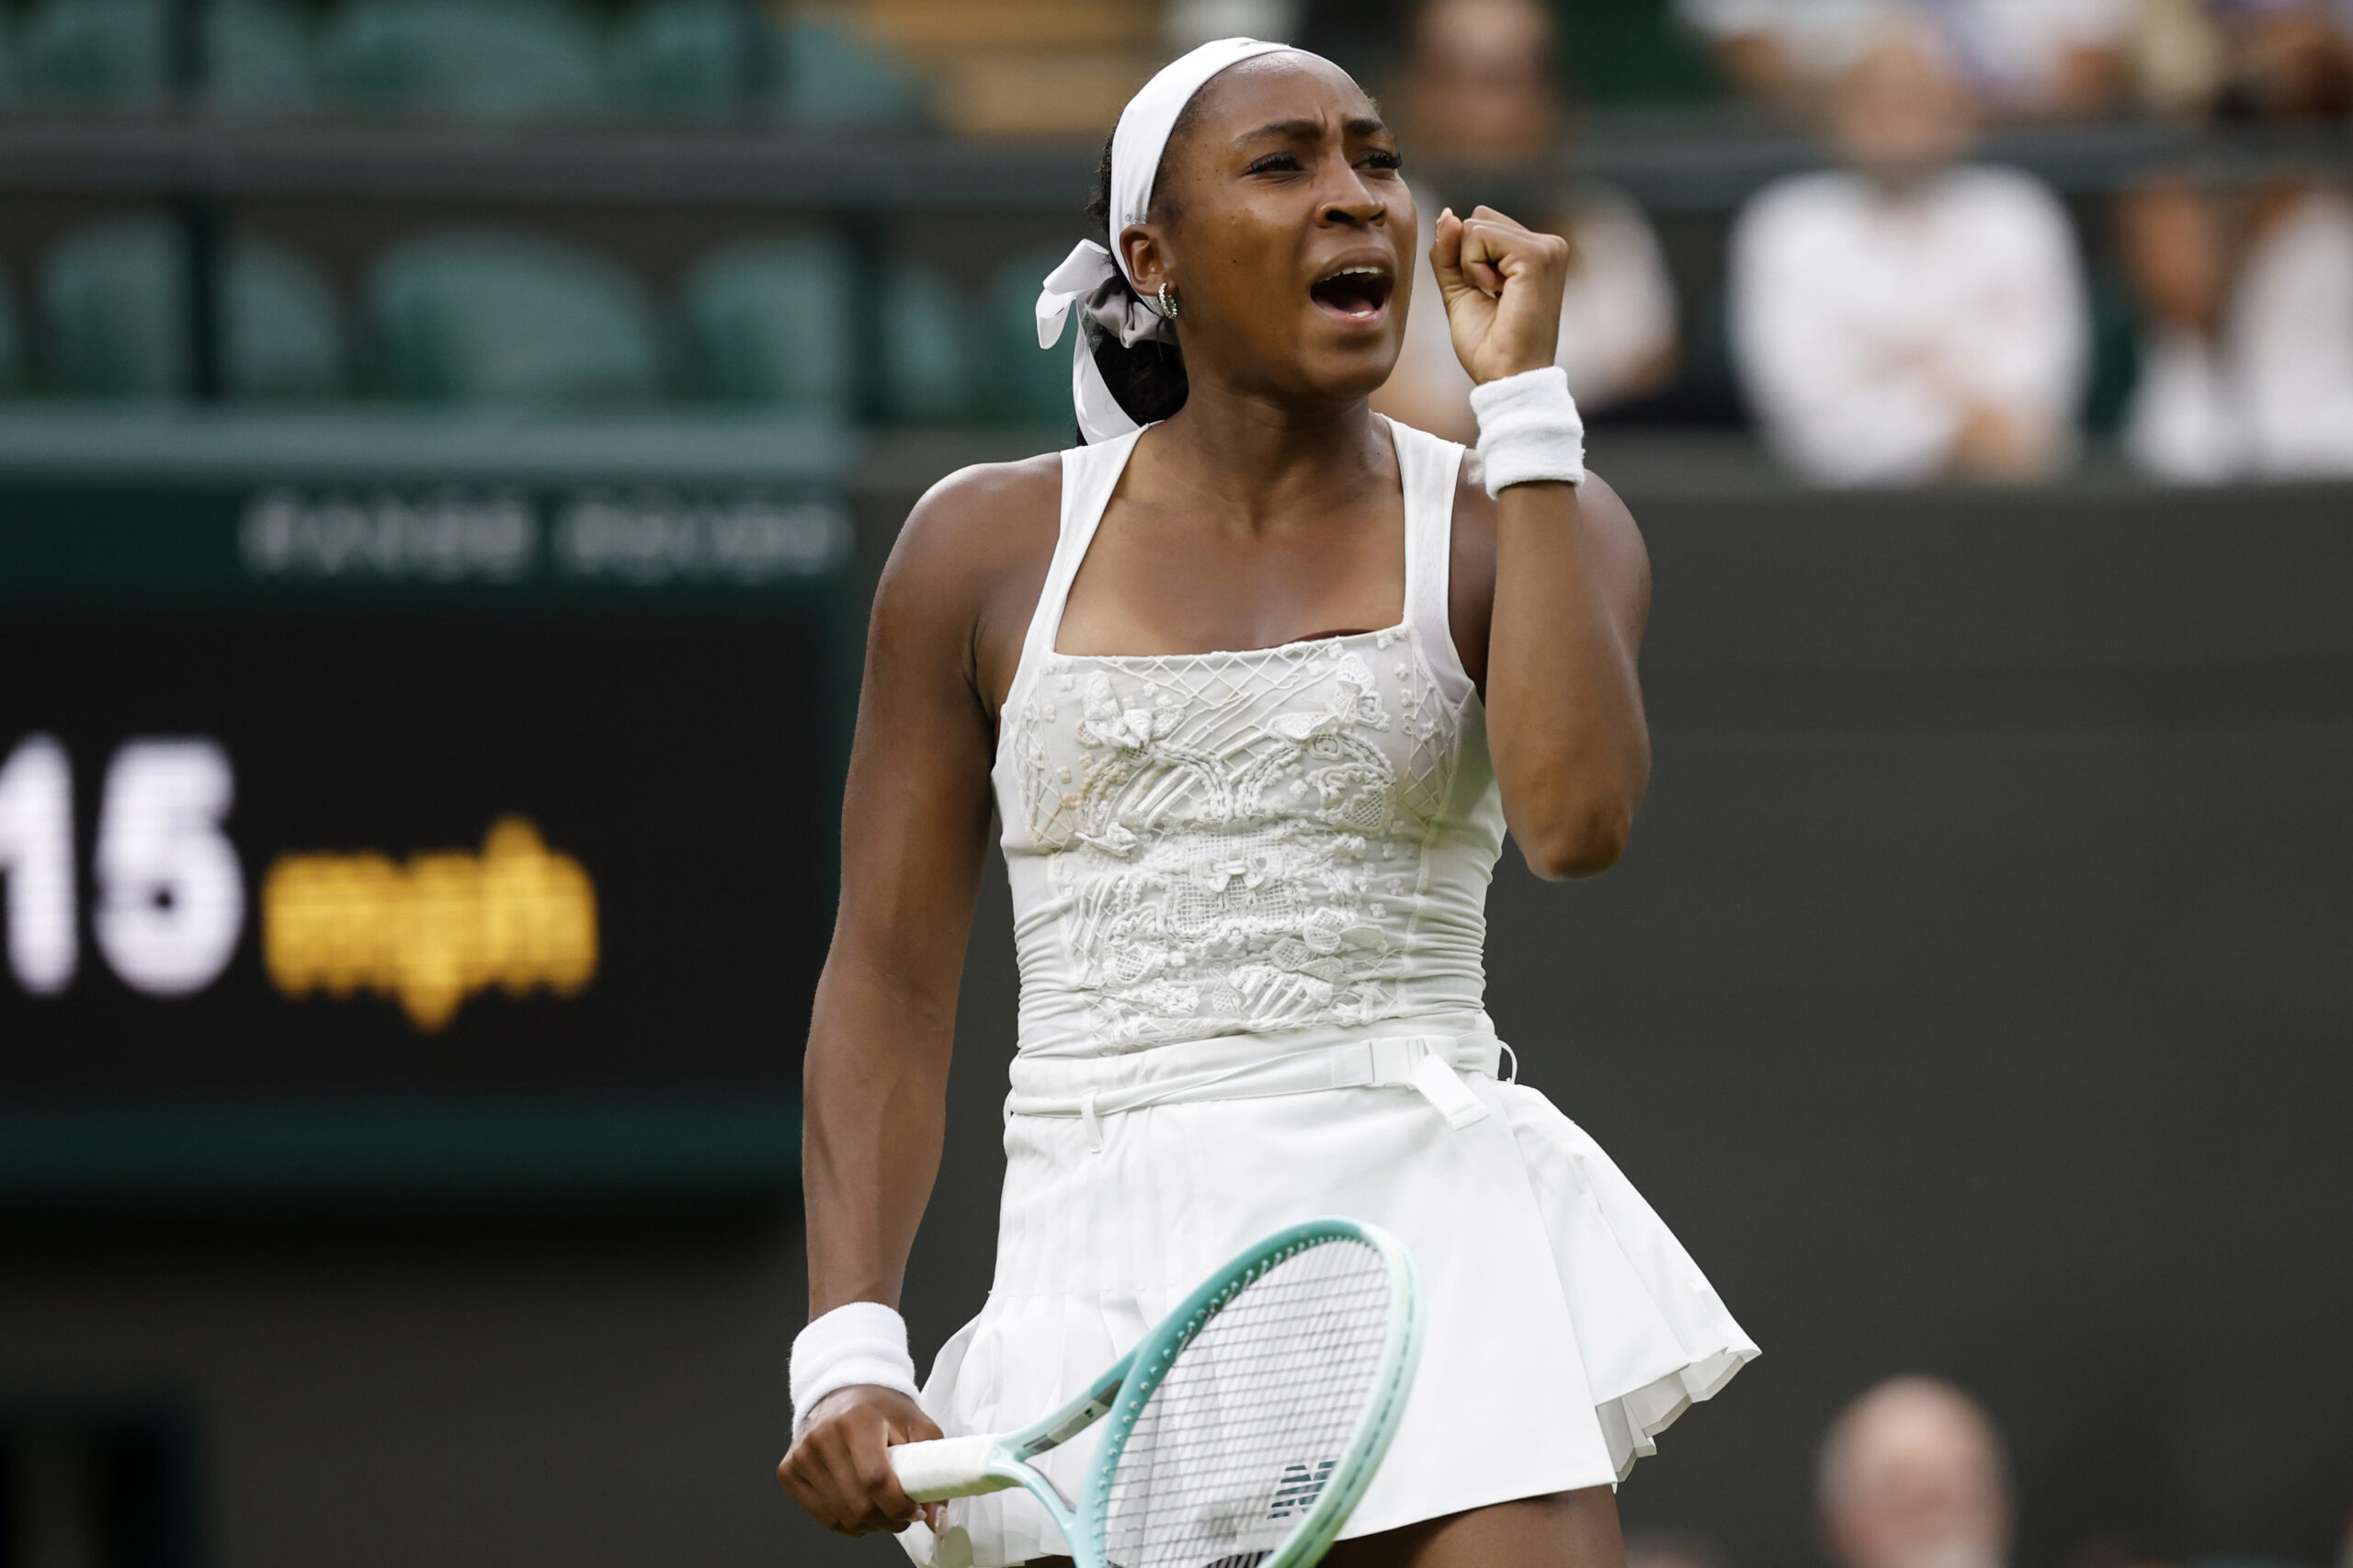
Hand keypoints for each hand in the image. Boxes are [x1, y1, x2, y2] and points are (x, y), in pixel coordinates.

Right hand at [778, 1384, 944, 1537]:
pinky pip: (823, 1517)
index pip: (876, 1480)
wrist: (843, 1392)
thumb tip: (937, 1522)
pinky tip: (859, 1506)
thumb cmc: (883, 1411)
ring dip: (870, 1524)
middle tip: (902, 1512)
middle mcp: (822, 1436)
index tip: (915, 1510)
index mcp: (856, 1420)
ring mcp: (801, 1455)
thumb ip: (933, 1469)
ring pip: (841, 1517)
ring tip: (883, 1508)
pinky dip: (846, 1522)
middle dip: (888, 1520)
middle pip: (858, 1505)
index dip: (900, 1505)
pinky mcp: (789, 1471)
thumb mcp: (917, 1426)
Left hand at [1432, 205, 1569, 385]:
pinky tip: (1497, 293)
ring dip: (1470, 266)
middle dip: (1467, 259)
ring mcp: (1547, 247)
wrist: (1506, 377)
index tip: (1489, 296)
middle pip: (1479, 218)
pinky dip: (1473, 267)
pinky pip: (1479, 235)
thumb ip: (1450, 253)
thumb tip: (1446, 215)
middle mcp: (1548, 245)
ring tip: (1497, 297)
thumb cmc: (1488, 344)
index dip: (1467, 260)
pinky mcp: (1537, 255)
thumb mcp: (1460, 290)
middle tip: (1492, 297)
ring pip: (1477, 224)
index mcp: (1536, 252)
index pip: (1482, 224)